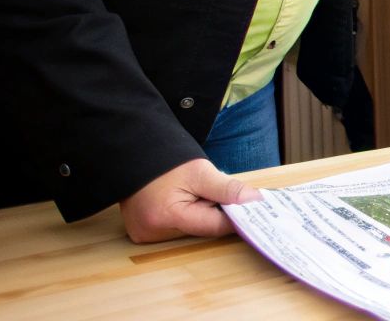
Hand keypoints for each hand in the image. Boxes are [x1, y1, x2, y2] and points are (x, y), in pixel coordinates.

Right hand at [119, 158, 262, 242]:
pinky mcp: (143, 232)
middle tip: (221, 192)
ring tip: (196, 192)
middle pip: (202, 229)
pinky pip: (176, 228)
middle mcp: (152, 232)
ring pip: (191, 229)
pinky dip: (187, 215)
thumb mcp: (200, 172)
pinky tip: (184, 198)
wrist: (134, 154)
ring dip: (201, 213)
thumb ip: (227, 189)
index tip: (254, 208)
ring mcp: (145, 235)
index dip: (236, 217)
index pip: (213, 226)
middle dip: (216, 212)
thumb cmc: (165, 161)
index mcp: (165, 217)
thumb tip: (254, 200)